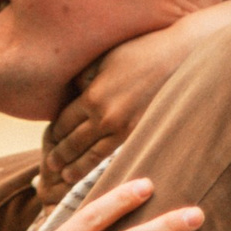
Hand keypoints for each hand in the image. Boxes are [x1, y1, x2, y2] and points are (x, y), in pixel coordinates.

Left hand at [39, 0, 230, 204]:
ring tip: (65, 178)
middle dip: (58, 157)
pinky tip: (95, 176)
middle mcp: (105, 117)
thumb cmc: (142, 52)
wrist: (182, 58)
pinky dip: (100, 169)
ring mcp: (125, 130)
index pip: (62, 124)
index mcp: (92, 97)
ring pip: (91, 157)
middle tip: (48, 169)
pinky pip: (115, 158)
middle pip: (73, 144)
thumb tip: (69, 95)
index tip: (48, 144)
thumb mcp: (105, 59)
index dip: (53, 137)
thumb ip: (83, 78)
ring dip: (75, 169)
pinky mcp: (142, 136)